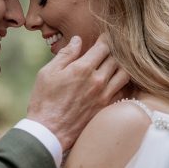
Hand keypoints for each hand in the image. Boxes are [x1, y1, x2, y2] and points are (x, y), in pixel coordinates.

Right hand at [26, 34, 129, 149]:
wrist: (48, 131)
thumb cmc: (44, 101)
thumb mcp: (48, 72)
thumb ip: (65, 54)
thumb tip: (78, 40)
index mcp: (82, 68)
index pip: (103, 46)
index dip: (106, 39)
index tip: (105, 37)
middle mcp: (97, 80)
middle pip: (116, 58)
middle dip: (115, 50)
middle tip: (112, 48)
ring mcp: (104, 95)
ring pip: (124, 74)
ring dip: (121, 66)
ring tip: (115, 63)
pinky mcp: (106, 108)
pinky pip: (123, 91)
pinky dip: (122, 83)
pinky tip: (116, 81)